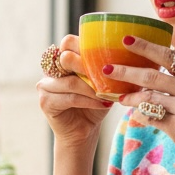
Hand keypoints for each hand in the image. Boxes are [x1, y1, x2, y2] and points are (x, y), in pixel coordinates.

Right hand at [36, 35, 113, 149]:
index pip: (68, 42)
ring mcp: (45, 85)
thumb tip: (129, 56)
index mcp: (63, 60)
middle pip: (66, 58)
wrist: (83, 132)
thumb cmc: (94, 105)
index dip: (85, 46)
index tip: (106, 58)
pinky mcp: (45, 101)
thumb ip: (105, 69)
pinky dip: (89, 101)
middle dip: (88, 67)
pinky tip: (103, 104)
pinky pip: (70, 98)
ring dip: (92, 89)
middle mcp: (51, 70)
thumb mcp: (103, 84)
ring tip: (107, 95)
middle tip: (106, 75)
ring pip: (71, 82)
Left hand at [111, 36, 174, 174]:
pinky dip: (139, 115)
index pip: (169, 56)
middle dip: (126, 71)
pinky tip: (134, 114)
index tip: (127, 40)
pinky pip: (150, 117)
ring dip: (129, 96)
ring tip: (118, 96)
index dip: (146, 47)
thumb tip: (158, 75)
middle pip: (152, 75)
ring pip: (147, 97)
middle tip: (108, 69)